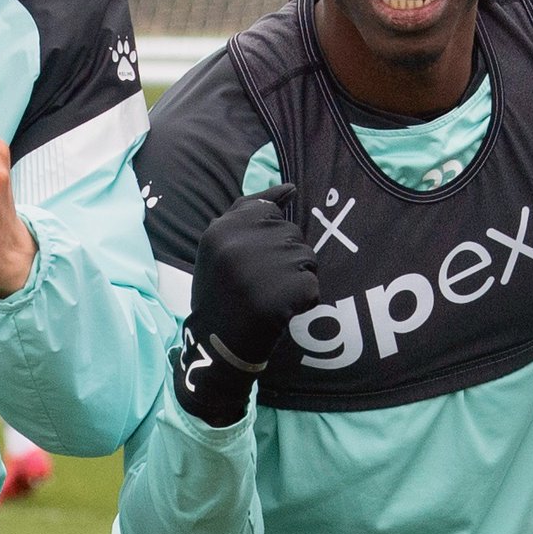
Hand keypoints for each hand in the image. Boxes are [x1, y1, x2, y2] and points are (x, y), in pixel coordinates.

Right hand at [176, 191, 333, 424]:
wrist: (220, 345)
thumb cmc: (222, 294)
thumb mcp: (219, 247)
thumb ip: (249, 210)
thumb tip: (291, 187)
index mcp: (221, 228)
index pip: (266, 211)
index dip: (268, 238)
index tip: (256, 261)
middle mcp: (241, 241)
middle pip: (291, 233)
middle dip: (284, 258)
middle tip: (259, 285)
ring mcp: (265, 264)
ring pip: (306, 257)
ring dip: (296, 278)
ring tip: (269, 297)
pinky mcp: (287, 288)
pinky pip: (313, 284)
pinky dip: (304, 301)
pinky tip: (280, 312)